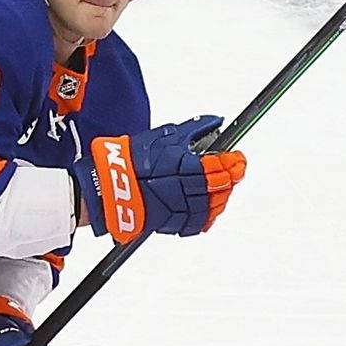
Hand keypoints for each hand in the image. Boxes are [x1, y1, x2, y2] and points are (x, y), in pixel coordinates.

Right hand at [71, 114, 246, 243]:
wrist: (106, 187)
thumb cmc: (131, 160)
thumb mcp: (164, 135)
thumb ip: (194, 129)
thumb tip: (215, 121)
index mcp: (187, 167)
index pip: (221, 166)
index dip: (234, 163)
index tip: (238, 159)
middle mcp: (186, 190)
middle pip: (220, 187)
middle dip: (230, 179)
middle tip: (235, 172)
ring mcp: (179, 209)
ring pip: (211, 207)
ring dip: (221, 198)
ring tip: (222, 189)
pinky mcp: (170, 223)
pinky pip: (196, 223)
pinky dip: (205, 217)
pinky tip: (208, 209)